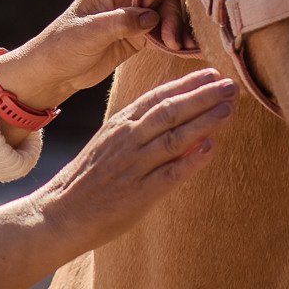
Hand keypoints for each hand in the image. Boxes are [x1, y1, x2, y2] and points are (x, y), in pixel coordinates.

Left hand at [0, 0, 191, 143]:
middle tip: (170, 38)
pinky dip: (176, 37)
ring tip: (176, 46)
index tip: (149, 6)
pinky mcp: (139, 37)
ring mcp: (133, 16)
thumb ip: (121, 22)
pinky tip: (186, 48)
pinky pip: (164, 30)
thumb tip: (152, 17)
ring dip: (177, 25)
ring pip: (167, 10)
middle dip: (171, 10)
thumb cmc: (62, 47)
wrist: (54, 74)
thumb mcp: (88, 33)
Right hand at [0, 69, 235, 288]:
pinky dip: (193, 159)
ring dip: (206, 120)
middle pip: (170, 110)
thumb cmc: (85, 181)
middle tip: (231, 84)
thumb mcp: (107, 146)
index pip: (157, 97)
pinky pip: (171, 173)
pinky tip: (213, 147)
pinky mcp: (138, 193)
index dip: (187, 84)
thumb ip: (137, 134)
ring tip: (230, 107)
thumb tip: (171, 123)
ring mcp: (133, 166)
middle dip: (203, 95)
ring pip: (175, 136)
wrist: (57, 214)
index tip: (212, 74)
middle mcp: (127, 140)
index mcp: (118, 126)